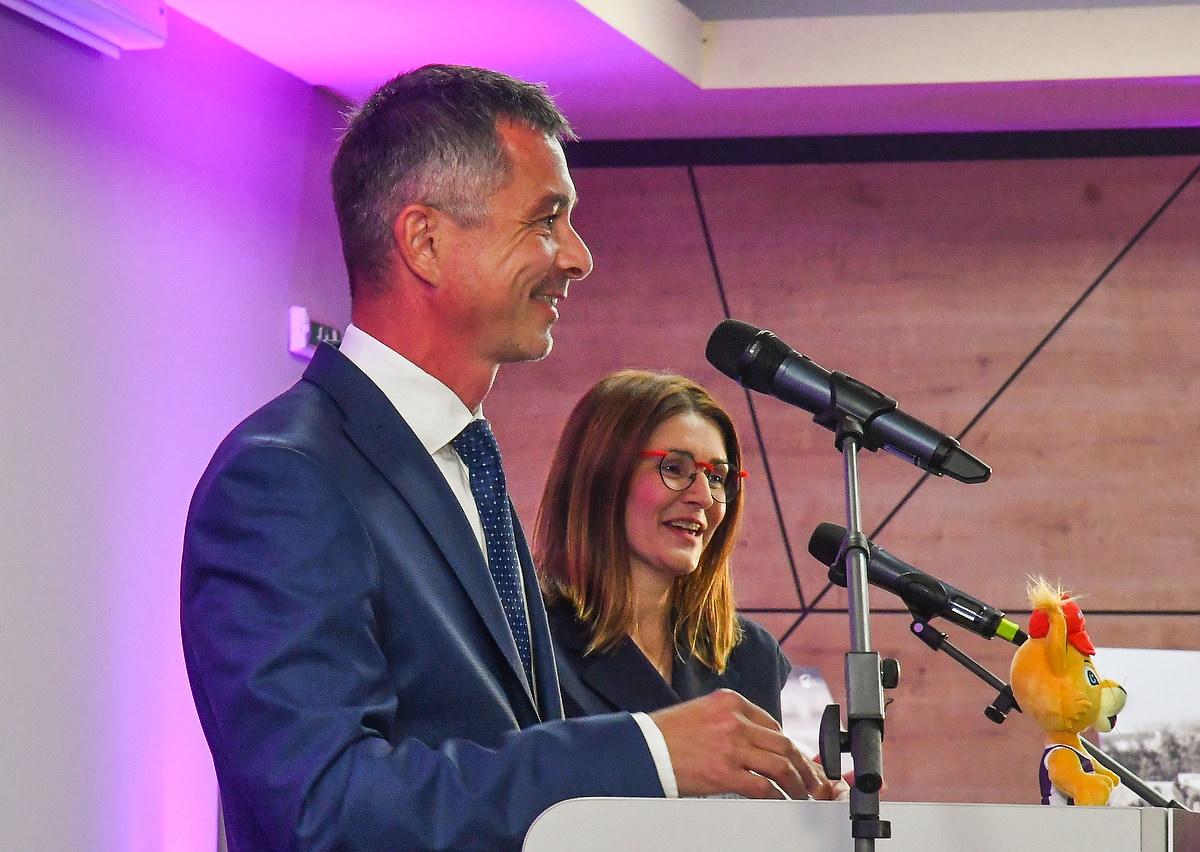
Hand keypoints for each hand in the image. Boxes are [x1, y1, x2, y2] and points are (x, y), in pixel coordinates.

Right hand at [650, 689, 847, 799]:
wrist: (644, 748)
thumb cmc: (668, 733)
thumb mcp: (703, 713)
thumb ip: (731, 721)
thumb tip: (756, 743)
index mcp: (731, 702)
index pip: (772, 724)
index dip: (790, 745)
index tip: (798, 759)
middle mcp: (735, 721)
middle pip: (784, 743)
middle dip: (804, 766)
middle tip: (814, 780)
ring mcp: (732, 747)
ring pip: (781, 765)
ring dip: (798, 784)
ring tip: (804, 795)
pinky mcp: (726, 773)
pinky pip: (763, 787)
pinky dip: (778, 797)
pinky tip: (782, 802)